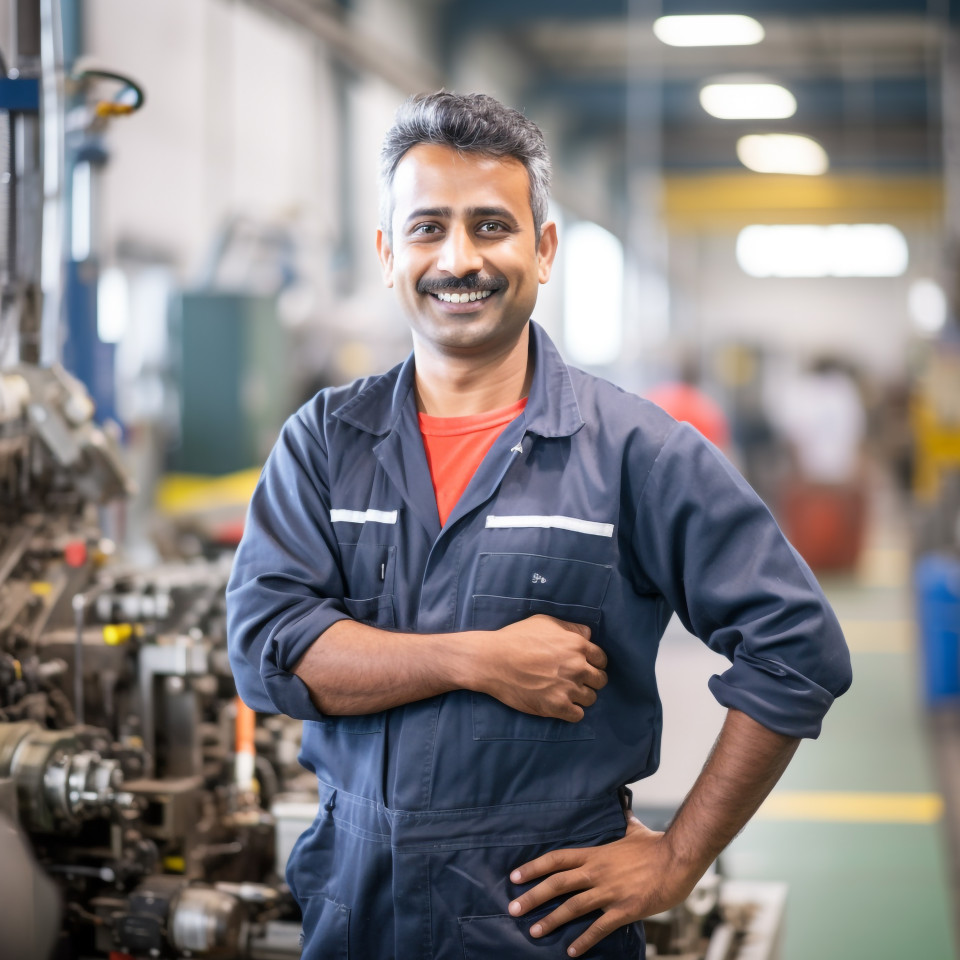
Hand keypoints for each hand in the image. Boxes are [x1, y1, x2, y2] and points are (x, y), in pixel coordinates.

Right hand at [478, 615, 606, 721]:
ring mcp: (568, 688)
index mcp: (577, 645)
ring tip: (565, 693)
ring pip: (591, 699)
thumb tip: (589, 636)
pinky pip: (578, 715)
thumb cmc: (515, 638)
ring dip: (581, 696)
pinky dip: (572, 711)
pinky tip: (560, 704)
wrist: (492, 661)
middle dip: (590, 680)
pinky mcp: (556, 707)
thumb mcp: (544, 622)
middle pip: (600, 680)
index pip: (602, 659)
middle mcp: (577, 667)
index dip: (594, 663)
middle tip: (575, 681)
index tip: (584, 666)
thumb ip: (570, 628)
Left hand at [506, 814, 702, 956]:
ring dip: (551, 920)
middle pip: (557, 884)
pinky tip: (570, 951)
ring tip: (533, 931)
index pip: (557, 859)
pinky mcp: (624, 910)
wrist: (678, 860)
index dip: (534, 867)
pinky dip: (583, 941)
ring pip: (572, 907)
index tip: (514, 876)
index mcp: (595, 854)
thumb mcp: (633, 829)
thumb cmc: (656, 845)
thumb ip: (623, 820)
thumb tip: (622, 805)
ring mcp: (609, 892)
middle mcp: (597, 872)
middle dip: (533, 897)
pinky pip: (599, 928)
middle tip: (513, 909)